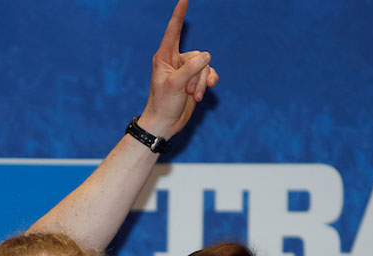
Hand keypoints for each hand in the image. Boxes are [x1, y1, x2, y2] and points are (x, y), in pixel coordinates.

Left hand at [138, 0, 219, 138]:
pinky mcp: (195, 80)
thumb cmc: (163, 103)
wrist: (165, 123)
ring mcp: (187, 70)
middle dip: (197, 74)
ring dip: (202, 83)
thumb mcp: (175, 85)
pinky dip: (208, 83)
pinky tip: (204, 94)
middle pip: (198, 55)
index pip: (173, 30)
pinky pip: (209, 73)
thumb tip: (207, 56)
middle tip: (188, 91)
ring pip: (205, 66)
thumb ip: (191, 69)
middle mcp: (176, 60)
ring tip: (194, 96)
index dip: (179, 14)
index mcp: (164, 56)